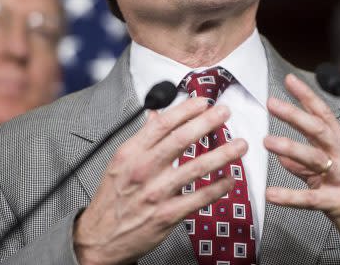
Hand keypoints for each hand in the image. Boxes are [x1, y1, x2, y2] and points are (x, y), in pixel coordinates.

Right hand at [73, 97, 246, 264]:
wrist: (100, 238)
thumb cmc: (112, 199)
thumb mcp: (120, 162)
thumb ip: (142, 139)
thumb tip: (156, 116)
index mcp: (131, 153)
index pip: (163, 123)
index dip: (187, 110)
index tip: (204, 102)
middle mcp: (144, 170)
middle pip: (181, 139)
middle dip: (207, 122)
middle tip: (225, 112)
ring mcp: (157, 193)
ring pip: (196, 167)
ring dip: (223, 153)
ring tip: (240, 145)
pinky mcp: (167, 215)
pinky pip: (200, 198)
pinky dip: (219, 187)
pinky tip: (230, 178)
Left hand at [264, 73, 339, 263]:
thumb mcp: (333, 172)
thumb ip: (305, 164)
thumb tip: (281, 156)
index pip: (324, 114)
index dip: (307, 96)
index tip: (289, 80)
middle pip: (318, 129)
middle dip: (295, 114)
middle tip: (272, 103)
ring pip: (315, 158)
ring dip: (290, 147)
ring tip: (267, 141)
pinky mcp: (339, 202)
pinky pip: (312, 198)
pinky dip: (290, 196)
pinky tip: (272, 195)